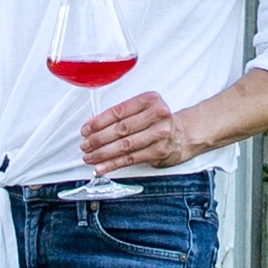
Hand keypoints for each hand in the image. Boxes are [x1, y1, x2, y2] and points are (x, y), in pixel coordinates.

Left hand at [79, 85, 194, 174]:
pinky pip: (131, 159)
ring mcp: (160, 134)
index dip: (99, 122)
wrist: (182, 135)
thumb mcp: (143, 109)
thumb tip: (93, 127)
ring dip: (103, 153)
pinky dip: (113, 164)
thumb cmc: (156, 121)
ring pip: (125, 145)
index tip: (86, 130)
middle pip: (121, 129)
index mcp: (149, 100)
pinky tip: (102, 167)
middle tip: (85, 145)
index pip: (119, 111)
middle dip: (98, 139)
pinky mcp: (159, 151)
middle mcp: (157, 115)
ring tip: (90, 157)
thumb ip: (122, 114)